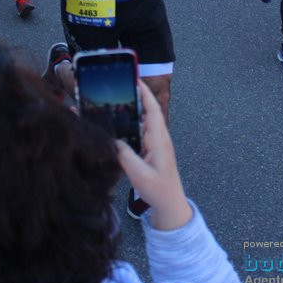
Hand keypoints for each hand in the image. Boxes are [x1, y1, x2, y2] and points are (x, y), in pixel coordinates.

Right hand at [116, 82, 192, 230]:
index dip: (144, 93)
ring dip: (131, 111)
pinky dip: (130, 124)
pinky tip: (118, 125)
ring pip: (143, 121)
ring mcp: (155, 144)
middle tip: (118, 87)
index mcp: (159, 140)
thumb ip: (126, 156)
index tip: (135, 78)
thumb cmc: (158, 190)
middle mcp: (158, 138)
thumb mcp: (140, 174)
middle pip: (147, 111)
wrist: (169, 204)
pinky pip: (140, 131)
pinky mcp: (151, 150)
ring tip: (114, 102)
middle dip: (135, 97)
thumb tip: (113, 140)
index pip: (152, 110)